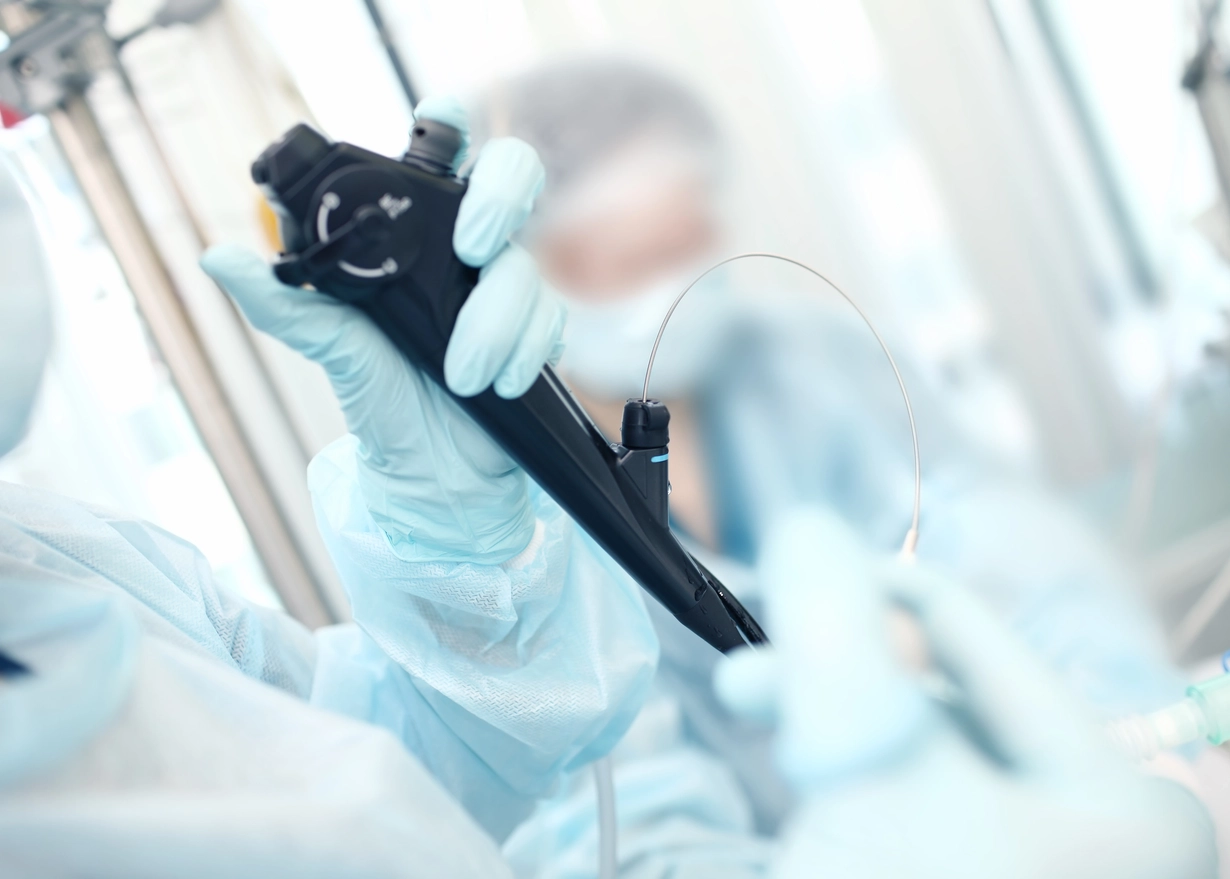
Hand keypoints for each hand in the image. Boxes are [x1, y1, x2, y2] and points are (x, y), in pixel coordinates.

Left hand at [202, 97, 563, 562]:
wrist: (434, 477)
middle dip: (501, 201)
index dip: (452, 119)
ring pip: (527, 267)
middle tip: (473, 251)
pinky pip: (551, 318)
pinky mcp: (539, 330)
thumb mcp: (332, 349)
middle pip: (515, 174)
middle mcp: (467, 250)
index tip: (437, 128)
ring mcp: (508, 288)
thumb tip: (217, 257)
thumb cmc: (381, 404)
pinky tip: (493, 383)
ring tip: (461, 375)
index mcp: (415, 237)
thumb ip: (287, 302)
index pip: (445, 151)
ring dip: (498, 322)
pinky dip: (522, 351)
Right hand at [714, 509, 1217, 878]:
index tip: (773, 568)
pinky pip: (910, 823)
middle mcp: (1102, 844)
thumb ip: (836, 624)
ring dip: (831, 735)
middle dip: (835, 679)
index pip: (975, 636)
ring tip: (757, 724)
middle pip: (942, 705)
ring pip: (917, 767)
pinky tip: (797, 783)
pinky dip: (850, 795)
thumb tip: (807, 528)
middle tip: (742, 686)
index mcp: (1120, 800)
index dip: (865, 586)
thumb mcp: (864, 756)